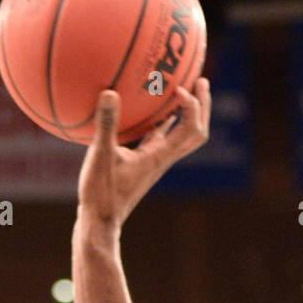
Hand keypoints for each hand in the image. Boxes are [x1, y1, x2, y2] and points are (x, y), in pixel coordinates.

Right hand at [77, 80, 210, 229]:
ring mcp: (154, 161)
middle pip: (196, 132)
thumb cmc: (102, 193)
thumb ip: (106, 125)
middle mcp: (163, 159)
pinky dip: (161, 120)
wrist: (101, 222)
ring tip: (181, 88)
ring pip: (180, 135)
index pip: (190, 129)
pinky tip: (149, 107)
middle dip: (202, 106)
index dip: (191, 105)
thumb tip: (109, 92)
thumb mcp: (101, 156)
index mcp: (160, 157)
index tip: (178, 88)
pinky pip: (158, 137)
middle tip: (200, 80)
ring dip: (185, 112)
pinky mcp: (143, 162)